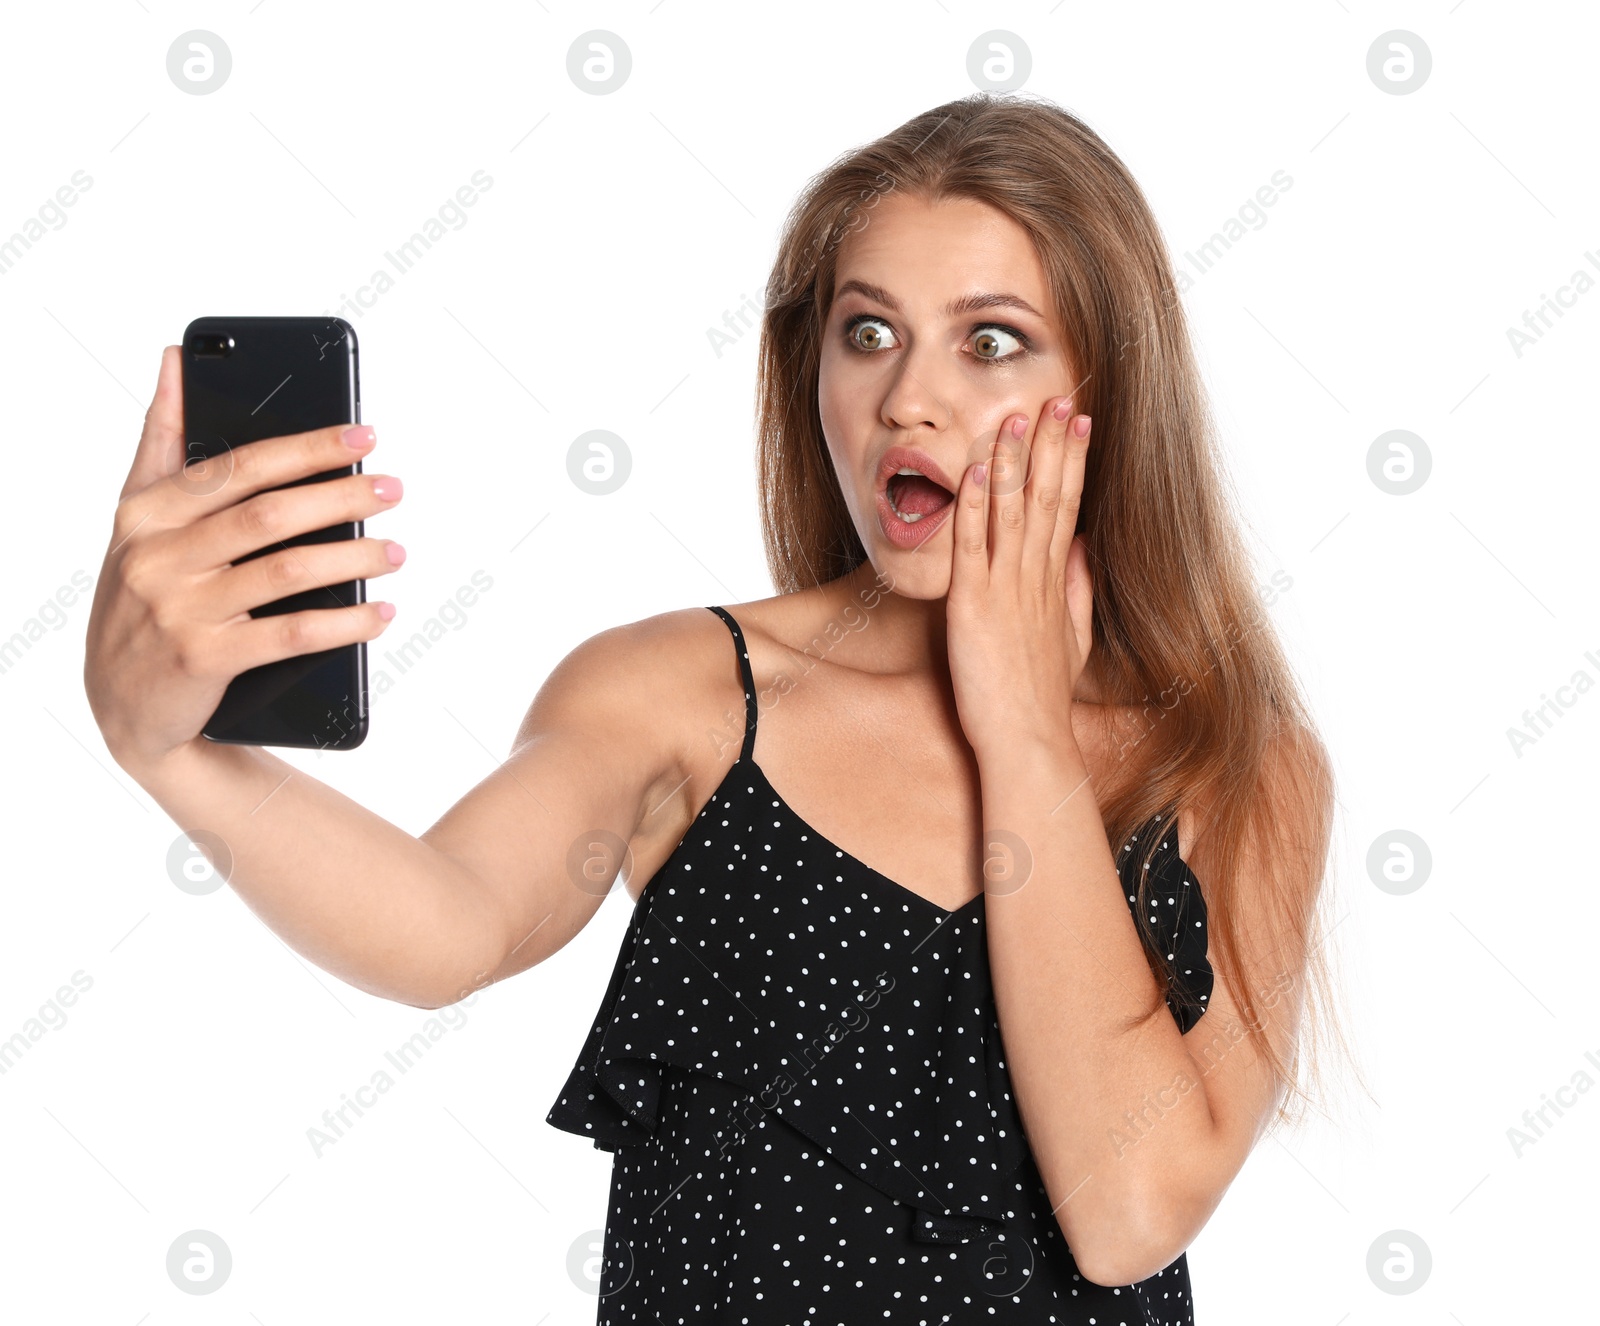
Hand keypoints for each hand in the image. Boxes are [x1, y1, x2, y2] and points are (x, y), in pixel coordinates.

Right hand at [83, 345, 405, 772]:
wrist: (124, 705)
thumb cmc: (142, 599)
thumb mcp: (136, 519)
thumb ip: (161, 440)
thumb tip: (177, 359)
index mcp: (147, 512)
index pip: (241, 467)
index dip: (308, 448)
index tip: (364, 436)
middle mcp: (158, 556)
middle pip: (270, 514)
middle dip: (340, 496)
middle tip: (393, 489)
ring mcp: (180, 609)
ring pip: (287, 570)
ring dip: (353, 557)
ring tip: (396, 550)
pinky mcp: (204, 658)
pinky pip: (291, 634)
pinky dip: (345, 623)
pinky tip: (380, 614)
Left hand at [945, 396, 1093, 763]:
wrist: (1028, 739)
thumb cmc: (1042, 697)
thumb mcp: (1072, 639)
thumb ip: (1077, 591)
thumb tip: (1080, 550)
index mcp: (1055, 582)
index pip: (1068, 506)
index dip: (1072, 461)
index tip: (1079, 421)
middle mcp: (1034, 579)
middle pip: (1047, 497)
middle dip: (1052, 445)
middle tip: (1057, 398)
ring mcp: (1005, 591)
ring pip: (1011, 513)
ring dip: (1013, 463)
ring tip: (1017, 417)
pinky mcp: (973, 608)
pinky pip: (972, 549)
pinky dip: (974, 508)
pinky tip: (975, 472)